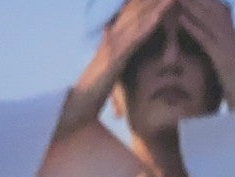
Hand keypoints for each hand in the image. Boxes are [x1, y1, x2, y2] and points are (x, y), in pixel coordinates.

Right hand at [55, 0, 176, 138]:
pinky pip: (133, 41)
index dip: (146, 3)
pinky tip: (158, 17)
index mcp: (112, 40)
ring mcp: (112, 48)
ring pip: (137, 21)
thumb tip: (118, 46)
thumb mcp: (108, 70)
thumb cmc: (91, 93)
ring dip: (154, 6)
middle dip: (152, 0)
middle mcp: (112, 38)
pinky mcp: (113, 60)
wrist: (76, 109)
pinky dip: (146, 27)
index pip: (132, 16)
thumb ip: (116, 57)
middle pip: (135, 12)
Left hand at [177, 0, 234, 108]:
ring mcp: (228, 49)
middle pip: (213, 11)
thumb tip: (219, 55)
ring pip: (209, 20)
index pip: (219, 13)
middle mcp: (231, 40)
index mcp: (232, 41)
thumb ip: (224, 60)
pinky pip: (206, 40)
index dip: (207, 1)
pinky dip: (193, 28)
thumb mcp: (229, 72)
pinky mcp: (223, 60)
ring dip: (193, 5)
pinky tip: (180, 18)